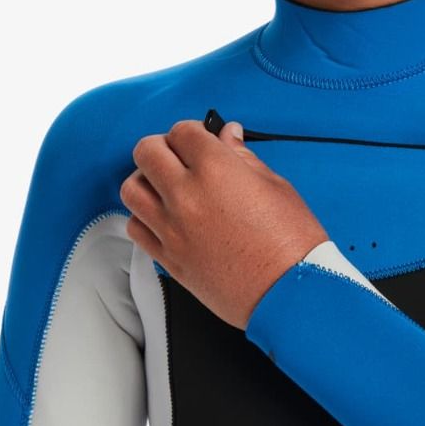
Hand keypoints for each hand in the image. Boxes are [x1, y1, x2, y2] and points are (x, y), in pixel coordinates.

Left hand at [120, 118, 329, 329]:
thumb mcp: (276, 187)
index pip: (181, 131)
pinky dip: (144, 217)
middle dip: (163, 148)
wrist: (290, 294)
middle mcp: (186, 195)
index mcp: (216, 169)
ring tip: (167, 188)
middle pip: (147, 152)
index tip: (201, 141)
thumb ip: (244, 157)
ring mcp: (173, 229)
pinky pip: (135, 228)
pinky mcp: (169, 258)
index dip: (192, 132)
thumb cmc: (292, 245)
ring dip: (146, 181)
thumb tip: (228, 136)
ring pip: (132, 189)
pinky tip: (165, 218)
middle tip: (181, 158)